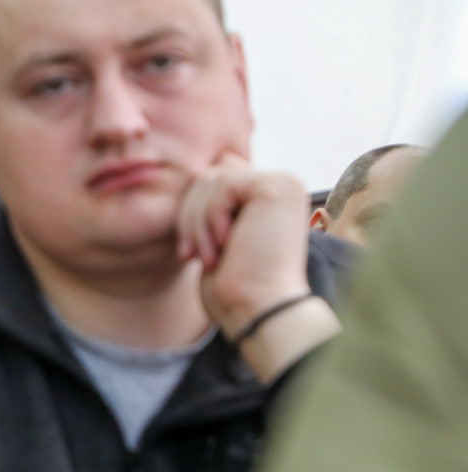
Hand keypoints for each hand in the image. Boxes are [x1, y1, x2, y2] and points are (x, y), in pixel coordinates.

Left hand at [176, 153, 310, 336]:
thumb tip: (219, 162)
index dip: (192, 214)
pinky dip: (211, 217)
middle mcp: (281, 186)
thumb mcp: (217, 237)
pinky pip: (223, 184)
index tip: (187, 253)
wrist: (258, 309)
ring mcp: (283, 184)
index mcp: (267, 198)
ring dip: (197, 222)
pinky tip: (225, 244)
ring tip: (207, 256)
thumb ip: (219, 202)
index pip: (212, 182)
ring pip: (211, 179)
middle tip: (191, 256)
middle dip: (189, 217)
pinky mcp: (278, 186)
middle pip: (208, 177)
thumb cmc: (235, 287)